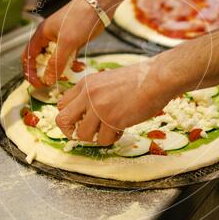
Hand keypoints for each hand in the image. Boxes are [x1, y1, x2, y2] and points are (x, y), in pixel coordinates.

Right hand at [22, 0, 103, 87]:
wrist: (99, 5)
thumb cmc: (80, 17)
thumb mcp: (67, 42)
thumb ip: (56, 62)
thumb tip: (47, 79)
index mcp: (42, 34)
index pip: (28, 56)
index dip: (30, 71)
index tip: (37, 83)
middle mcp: (50, 37)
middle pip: (42, 60)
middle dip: (46, 72)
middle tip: (53, 83)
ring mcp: (62, 39)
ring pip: (57, 60)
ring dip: (62, 69)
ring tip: (70, 74)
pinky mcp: (74, 41)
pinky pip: (69, 58)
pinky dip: (73, 64)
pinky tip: (81, 66)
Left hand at [55, 61, 178, 144]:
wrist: (157, 78)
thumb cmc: (138, 80)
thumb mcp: (107, 81)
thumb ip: (94, 95)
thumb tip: (86, 116)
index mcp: (85, 84)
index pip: (61, 105)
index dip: (69, 118)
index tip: (80, 123)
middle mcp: (88, 95)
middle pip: (62, 120)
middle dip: (72, 132)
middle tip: (87, 134)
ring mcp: (98, 107)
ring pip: (82, 135)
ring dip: (96, 138)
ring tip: (110, 130)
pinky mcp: (112, 119)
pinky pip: (103, 140)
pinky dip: (112, 139)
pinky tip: (122, 129)